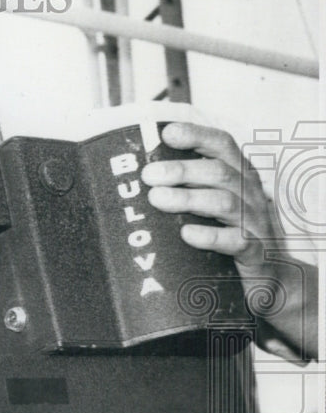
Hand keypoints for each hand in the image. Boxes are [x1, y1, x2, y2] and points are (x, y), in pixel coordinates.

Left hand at [142, 122, 316, 360]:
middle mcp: (249, 194)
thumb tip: (142, 171)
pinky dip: (211, 236)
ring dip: (188, 198)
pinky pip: (237, 241)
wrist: (271, 278)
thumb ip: (187, 185)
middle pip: (219, 173)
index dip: (197, 136)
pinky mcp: (257, 254)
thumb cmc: (231, 232)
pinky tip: (187, 234)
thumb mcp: (211, 203)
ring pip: (225, 203)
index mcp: (238, 176)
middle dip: (182, 169)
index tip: (167, 134)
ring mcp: (256, 224)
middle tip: (148, 175)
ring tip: (158, 199)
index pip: (222, 145)